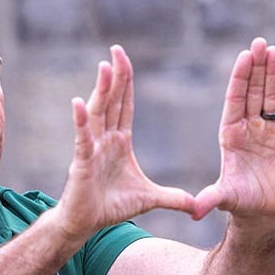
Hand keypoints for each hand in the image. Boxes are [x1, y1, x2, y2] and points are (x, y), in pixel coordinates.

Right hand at [54, 45, 194, 241]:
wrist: (85, 224)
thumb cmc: (110, 207)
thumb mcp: (149, 199)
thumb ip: (172, 198)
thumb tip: (196, 205)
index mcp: (119, 142)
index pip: (124, 106)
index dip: (126, 83)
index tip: (125, 60)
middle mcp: (104, 140)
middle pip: (111, 101)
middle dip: (115, 76)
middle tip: (117, 50)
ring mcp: (92, 149)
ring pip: (97, 114)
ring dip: (101, 90)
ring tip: (104, 67)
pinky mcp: (82, 163)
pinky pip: (83, 139)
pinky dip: (80, 121)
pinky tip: (78, 103)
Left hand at [193, 38, 274, 221]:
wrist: (262, 212)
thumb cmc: (240, 203)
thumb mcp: (225, 198)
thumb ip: (211, 199)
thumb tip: (193, 212)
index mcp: (231, 133)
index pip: (235, 99)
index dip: (240, 78)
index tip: (244, 57)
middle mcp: (250, 127)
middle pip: (254, 91)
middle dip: (256, 68)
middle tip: (260, 43)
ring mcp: (270, 130)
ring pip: (272, 96)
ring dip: (273, 74)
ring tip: (274, 50)